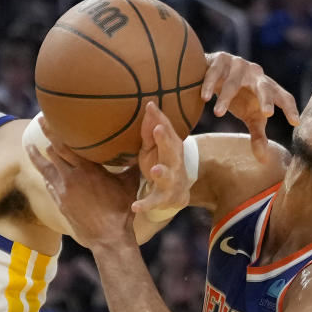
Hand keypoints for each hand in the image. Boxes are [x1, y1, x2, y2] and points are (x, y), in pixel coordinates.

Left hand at [28, 119, 139, 249]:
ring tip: (29, 146)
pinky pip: (49, 185)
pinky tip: (45, 172)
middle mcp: (72, 177)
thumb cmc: (122, 210)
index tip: (46, 117)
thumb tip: (141, 149)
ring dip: (37, 156)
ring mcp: (63, 191)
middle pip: (52, 152)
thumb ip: (131, 165)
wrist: (108, 238)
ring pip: (45, 169)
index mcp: (88, 169)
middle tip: (41, 122)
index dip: (54, 130)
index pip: (65, 144)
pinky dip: (47, 176)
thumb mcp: (129, 184)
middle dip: (46, 136)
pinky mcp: (60, 203)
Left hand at [132, 101, 190, 219]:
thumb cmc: (162, 163)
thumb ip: (151, 129)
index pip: (167, 130)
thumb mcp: (155, 146)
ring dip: (161, 172)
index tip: (151, 106)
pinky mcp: (163, 197)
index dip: (160, 119)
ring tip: (154, 170)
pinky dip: (145, 204)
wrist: (176, 195)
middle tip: (158, 129)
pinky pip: (154, 201)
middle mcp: (174, 162)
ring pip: (167, 176)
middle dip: (165, 140)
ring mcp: (170, 180)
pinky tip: (135, 206)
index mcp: (172, 146)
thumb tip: (149, 104)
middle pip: (171, 149)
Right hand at [201, 52, 298, 161]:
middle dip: (266, 100)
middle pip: (265, 87)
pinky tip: (204, 97)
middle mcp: (256, 74)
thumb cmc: (238, 97)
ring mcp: (238, 64)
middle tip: (267, 116)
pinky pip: (215, 73)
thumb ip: (257, 135)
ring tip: (218, 114)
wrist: (213, 73)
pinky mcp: (220, 59)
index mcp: (267, 87)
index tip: (295, 123)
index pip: (283, 96)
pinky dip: (209, 84)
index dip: (290, 108)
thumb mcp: (249, 115)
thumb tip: (263, 161)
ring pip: (234, 82)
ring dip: (225, 97)